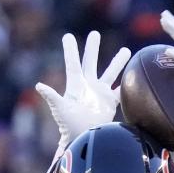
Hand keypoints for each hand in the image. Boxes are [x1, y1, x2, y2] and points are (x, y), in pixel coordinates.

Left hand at [35, 30, 131, 152]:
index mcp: (76, 85)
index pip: (73, 63)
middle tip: (94, 34)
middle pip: (91, 62)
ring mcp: (99, 93)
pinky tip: (134, 75)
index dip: (70, 50)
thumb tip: (39, 86)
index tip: (67, 36)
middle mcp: (88, 86)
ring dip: (118, 62)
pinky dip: (127, 84)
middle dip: (92, 48)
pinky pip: (120, 91)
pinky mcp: (109, 103)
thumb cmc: (69, 126)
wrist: (83, 138)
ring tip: (126, 51)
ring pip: (110, 73)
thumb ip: (51, 97)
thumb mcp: (60, 109)